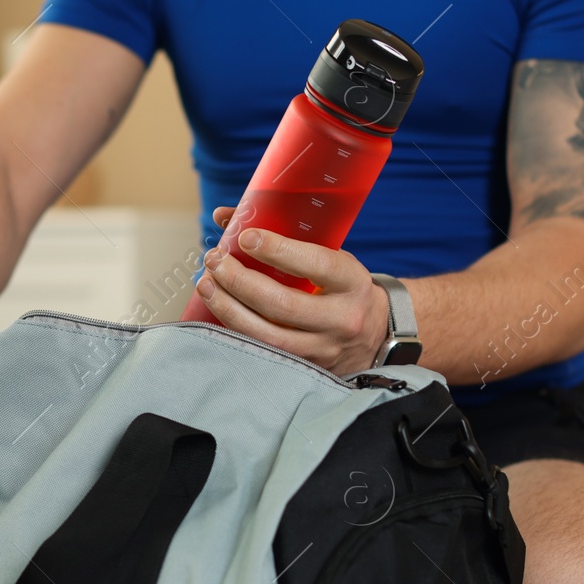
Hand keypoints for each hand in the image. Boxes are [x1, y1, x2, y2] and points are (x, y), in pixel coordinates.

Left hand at [194, 206, 391, 374]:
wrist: (376, 334)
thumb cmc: (343, 287)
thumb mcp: (331, 257)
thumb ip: (286, 237)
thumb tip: (227, 216)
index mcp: (352, 283)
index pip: (315, 265)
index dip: (277, 250)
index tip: (245, 237)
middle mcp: (341, 319)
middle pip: (282, 304)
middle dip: (240, 281)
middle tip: (214, 260)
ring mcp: (323, 349)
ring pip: (267, 334)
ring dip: (228, 308)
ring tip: (206, 284)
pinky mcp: (306, 367)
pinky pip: (263, 350)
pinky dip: (235, 330)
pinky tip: (217, 310)